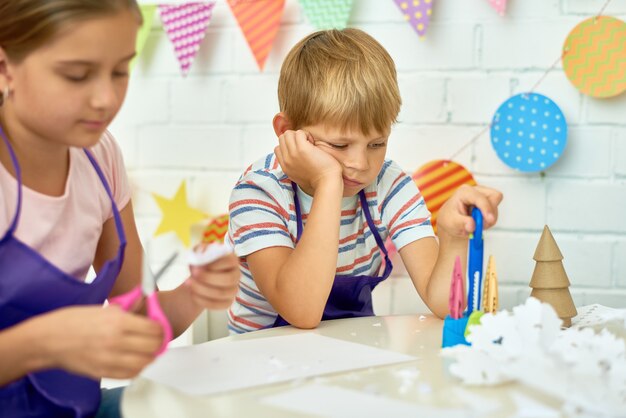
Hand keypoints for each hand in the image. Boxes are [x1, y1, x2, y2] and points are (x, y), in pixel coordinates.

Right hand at [40, 305, 162, 378]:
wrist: (48, 340)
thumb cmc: (72, 321)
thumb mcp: (104, 308)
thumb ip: (128, 309)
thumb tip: (146, 305)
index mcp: (118, 321)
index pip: (154, 328)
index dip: (160, 328)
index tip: (159, 328)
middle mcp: (116, 341)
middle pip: (153, 346)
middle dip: (158, 342)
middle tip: (156, 340)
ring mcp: (110, 359)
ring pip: (145, 362)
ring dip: (149, 357)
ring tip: (147, 351)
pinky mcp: (103, 372)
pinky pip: (130, 374)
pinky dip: (138, 368)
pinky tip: (135, 361)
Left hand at [186, 252, 239, 309]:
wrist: (197, 280)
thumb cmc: (200, 264)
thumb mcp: (198, 252)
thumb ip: (200, 250)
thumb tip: (202, 251)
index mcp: (232, 260)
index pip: (231, 261)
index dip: (217, 264)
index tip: (202, 264)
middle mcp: (236, 275)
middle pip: (229, 279)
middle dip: (209, 277)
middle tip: (193, 274)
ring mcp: (233, 289)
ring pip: (221, 293)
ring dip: (202, 289)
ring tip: (189, 283)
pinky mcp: (227, 302)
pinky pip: (217, 305)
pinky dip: (203, 300)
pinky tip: (193, 294)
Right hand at [274, 129, 342, 193]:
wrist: (326, 183)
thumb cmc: (319, 180)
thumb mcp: (299, 176)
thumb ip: (293, 166)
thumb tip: (294, 157)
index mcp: (285, 167)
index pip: (278, 148)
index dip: (288, 145)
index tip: (299, 150)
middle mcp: (287, 160)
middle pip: (282, 139)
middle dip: (293, 138)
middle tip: (305, 145)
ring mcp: (293, 154)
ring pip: (288, 134)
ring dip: (300, 135)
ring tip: (309, 144)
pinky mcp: (302, 148)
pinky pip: (299, 132)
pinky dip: (307, 135)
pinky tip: (313, 144)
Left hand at [437, 185, 502, 236]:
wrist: (453, 222)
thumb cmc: (451, 219)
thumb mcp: (451, 223)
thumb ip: (461, 223)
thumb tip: (471, 225)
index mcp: (464, 192)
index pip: (480, 197)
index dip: (486, 208)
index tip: (490, 220)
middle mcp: (476, 191)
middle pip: (494, 197)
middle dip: (490, 213)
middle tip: (481, 225)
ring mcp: (484, 195)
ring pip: (496, 205)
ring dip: (489, 219)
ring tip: (476, 224)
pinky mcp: (489, 202)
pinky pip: (495, 211)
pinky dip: (489, 220)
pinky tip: (480, 222)